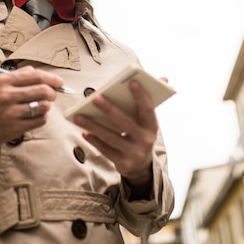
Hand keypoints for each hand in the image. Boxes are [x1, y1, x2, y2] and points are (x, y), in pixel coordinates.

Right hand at [0, 66, 63, 153]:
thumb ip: (20, 76)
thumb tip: (43, 75)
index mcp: (4, 81)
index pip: (36, 75)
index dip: (52, 78)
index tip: (59, 82)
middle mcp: (7, 95)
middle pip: (43, 90)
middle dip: (52, 93)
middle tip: (52, 95)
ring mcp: (11, 112)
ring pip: (44, 106)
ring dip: (46, 106)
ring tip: (40, 107)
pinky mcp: (15, 127)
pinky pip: (40, 120)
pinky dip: (42, 117)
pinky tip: (34, 116)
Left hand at [73, 79, 164, 193]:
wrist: (141, 166)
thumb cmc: (141, 134)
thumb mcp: (147, 120)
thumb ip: (150, 99)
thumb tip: (164, 78)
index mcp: (152, 126)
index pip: (148, 109)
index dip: (141, 96)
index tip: (131, 82)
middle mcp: (145, 140)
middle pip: (125, 123)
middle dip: (110, 109)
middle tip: (95, 97)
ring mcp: (134, 153)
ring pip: (111, 137)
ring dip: (94, 126)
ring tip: (79, 116)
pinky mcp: (123, 163)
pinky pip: (106, 150)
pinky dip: (94, 140)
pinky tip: (84, 131)